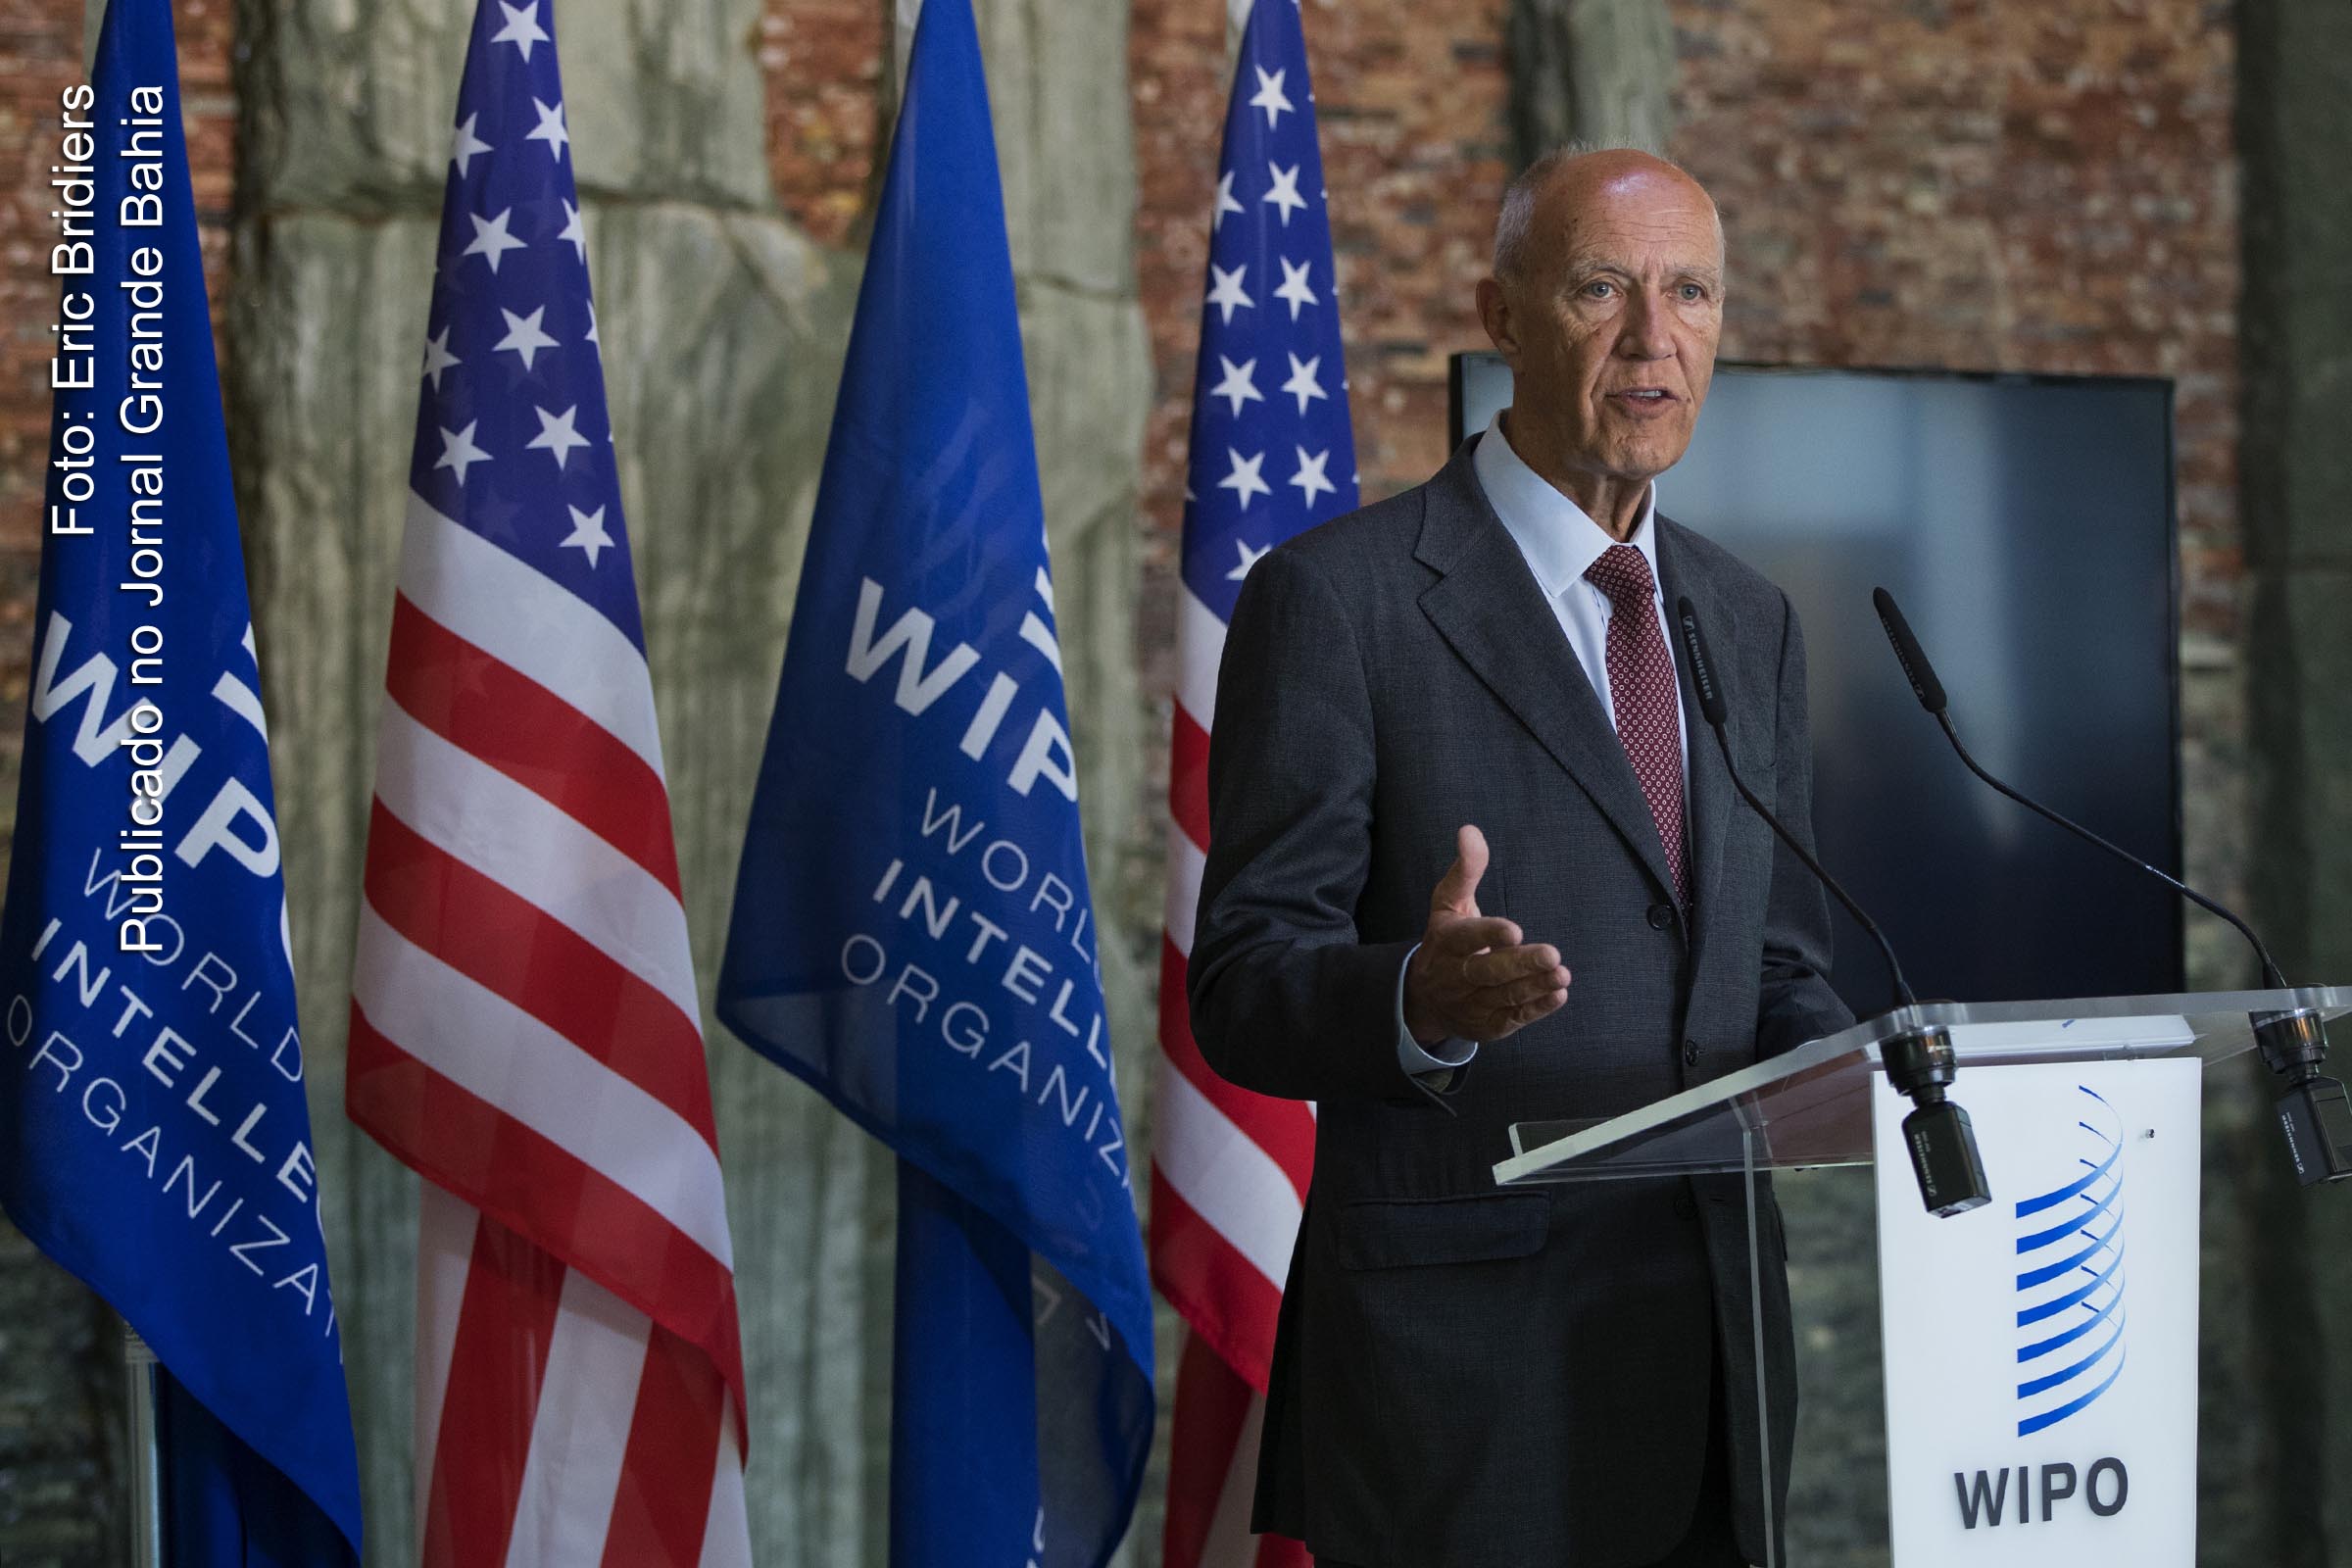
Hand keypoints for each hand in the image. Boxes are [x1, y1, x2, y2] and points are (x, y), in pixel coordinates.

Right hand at [1402, 825, 1570, 1044]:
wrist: (1424, 998)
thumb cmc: (1447, 941)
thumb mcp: (1449, 903)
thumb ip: (1466, 869)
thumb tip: (1470, 829)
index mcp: (1446, 942)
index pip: (1465, 937)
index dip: (1489, 934)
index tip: (1516, 929)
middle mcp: (1455, 975)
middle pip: (1487, 971)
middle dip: (1520, 964)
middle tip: (1553, 953)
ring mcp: (1470, 1003)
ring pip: (1503, 996)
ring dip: (1534, 986)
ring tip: (1562, 974)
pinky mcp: (1487, 1025)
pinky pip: (1512, 1018)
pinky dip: (1536, 1009)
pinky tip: (1558, 995)